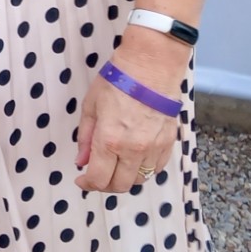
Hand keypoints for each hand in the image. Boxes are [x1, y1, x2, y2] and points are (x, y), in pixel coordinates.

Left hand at [75, 38, 182, 191]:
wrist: (151, 66)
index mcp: (110, 140)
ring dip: (125, 178)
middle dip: (105, 185)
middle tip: (97, 175)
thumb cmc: (118, 81)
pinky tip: (133, 158)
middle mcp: (133, 149)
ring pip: (140, 179)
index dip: (87, 184)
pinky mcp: (169, 142)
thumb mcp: (91, 106)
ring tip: (115, 165)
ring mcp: (154, 148)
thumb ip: (85, 137)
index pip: (99, 179)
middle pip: (120, 185)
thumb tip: (81, 160)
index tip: (82, 180)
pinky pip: (156, 168)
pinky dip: (143, 169)